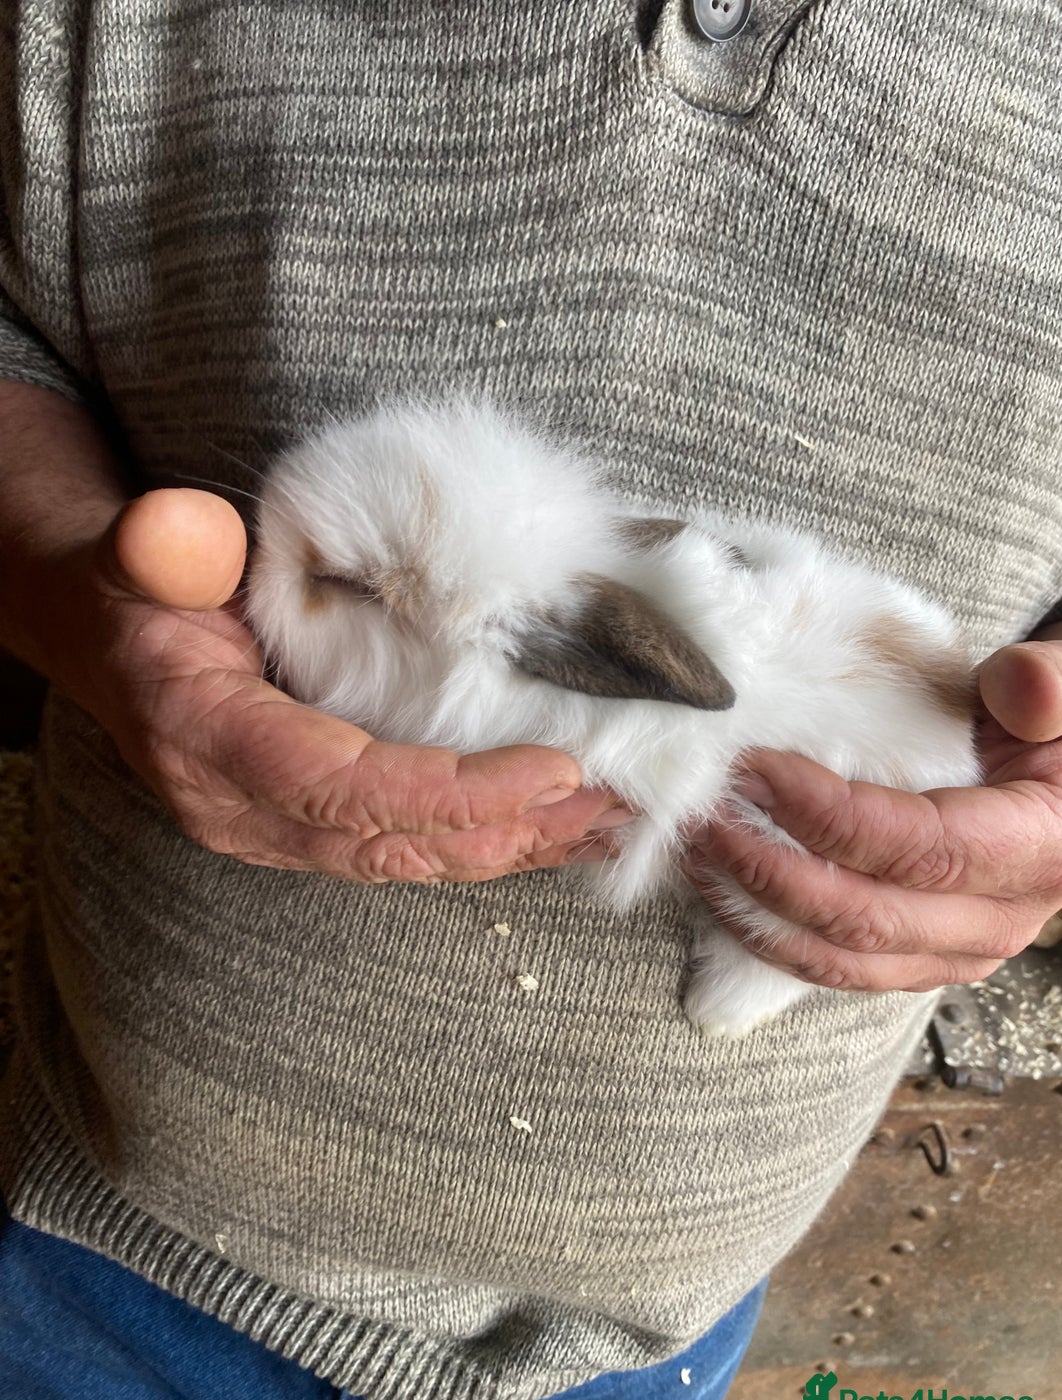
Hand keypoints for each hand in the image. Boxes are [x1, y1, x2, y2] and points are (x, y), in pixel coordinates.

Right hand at [78, 488, 622, 882]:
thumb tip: (183, 535)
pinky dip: (480, 841)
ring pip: (404, 859)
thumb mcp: (142, 552)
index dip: (448, 793)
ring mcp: (274, 829)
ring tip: (604, 821)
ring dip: (508, 845)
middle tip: (608, 802)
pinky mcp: (306, 828)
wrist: (109, 637)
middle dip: (506, 830)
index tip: (551, 772)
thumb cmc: (138, 589)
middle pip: (388, 843)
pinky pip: (401, 848)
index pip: (340, 788)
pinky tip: (549, 828)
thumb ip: (165, 545)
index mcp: (207, 740)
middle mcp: (242, 808)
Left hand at [682, 623, 1061, 992]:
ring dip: (755, 912)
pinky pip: (839, 968)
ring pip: (842, 962)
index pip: (917, 849)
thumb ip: (1056, 680)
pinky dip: (771, 934)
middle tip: (704, 812)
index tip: (755, 770)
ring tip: (695, 850)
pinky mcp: (924, 955)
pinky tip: (722, 888)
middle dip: (768, 870)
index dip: (826, 814)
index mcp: (1043, 849)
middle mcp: (1003, 920)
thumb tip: (1017, 692)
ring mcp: (960, 949)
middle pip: (866, 919)